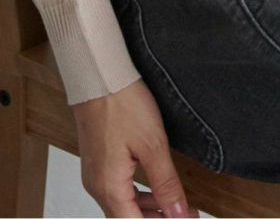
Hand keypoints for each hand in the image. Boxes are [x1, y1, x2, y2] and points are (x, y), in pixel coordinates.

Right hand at [72, 77, 200, 218]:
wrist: (97, 74)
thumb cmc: (121, 103)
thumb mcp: (153, 144)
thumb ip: (166, 184)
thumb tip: (178, 214)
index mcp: (109, 188)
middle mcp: (97, 186)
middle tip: (184, 213)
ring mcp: (94, 174)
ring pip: (122, 206)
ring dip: (148, 210)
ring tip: (174, 204)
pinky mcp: (97, 162)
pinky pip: (116, 190)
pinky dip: (137, 195)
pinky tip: (154, 188)